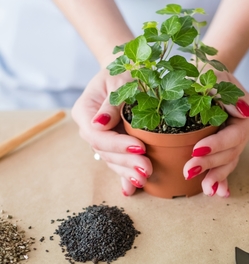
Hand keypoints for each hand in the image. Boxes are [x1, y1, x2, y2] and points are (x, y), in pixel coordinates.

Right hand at [71, 68, 152, 195]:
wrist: (125, 73)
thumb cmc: (123, 72)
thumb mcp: (118, 80)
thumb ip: (110, 103)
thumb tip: (99, 124)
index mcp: (85, 113)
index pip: (98, 136)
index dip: (118, 144)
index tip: (140, 147)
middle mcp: (91, 130)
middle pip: (106, 152)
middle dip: (127, 162)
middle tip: (147, 169)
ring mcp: (103, 140)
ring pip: (113, 161)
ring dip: (128, 172)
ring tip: (144, 180)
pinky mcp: (114, 145)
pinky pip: (118, 163)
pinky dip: (125, 176)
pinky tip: (131, 190)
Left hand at [183, 71, 248, 196]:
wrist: (204, 75)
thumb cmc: (206, 72)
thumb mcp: (213, 74)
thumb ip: (225, 89)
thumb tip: (244, 113)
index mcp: (246, 112)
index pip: (235, 133)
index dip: (218, 144)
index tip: (196, 149)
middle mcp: (243, 128)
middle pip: (231, 151)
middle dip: (211, 163)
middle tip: (189, 170)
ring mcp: (235, 139)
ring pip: (228, 161)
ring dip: (217, 176)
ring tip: (206, 189)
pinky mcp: (224, 146)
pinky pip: (225, 164)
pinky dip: (221, 178)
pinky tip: (216, 191)